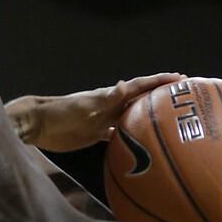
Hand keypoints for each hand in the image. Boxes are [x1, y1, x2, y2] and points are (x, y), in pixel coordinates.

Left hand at [28, 73, 184, 152]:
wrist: (39, 124)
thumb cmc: (60, 113)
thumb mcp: (84, 106)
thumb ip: (104, 98)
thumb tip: (123, 85)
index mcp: (110, 96)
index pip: (140, 85)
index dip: (160, 81)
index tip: (181, 78)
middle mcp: (110, 106)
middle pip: (140, 99)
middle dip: (161, 97)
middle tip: (182, 98)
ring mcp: (104, 120)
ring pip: (132, 116)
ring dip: (148, 117)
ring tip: (168, 119)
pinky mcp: (95, 134)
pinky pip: (118, 134)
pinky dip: (130, 136)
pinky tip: (141, 143)